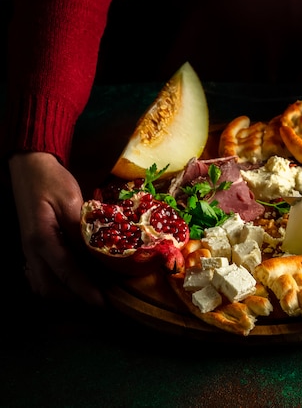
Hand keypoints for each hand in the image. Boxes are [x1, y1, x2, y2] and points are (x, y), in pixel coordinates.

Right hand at [9, 151, 103, 305]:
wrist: (30, 168)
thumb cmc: (52, 181)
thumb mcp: (72, 201)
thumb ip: (82, 230)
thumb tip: (98, 254)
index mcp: (42, 239)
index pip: (66, 272)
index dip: (85, 290)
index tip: (102, 303)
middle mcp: (32, 250)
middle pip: (49, 288)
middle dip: (74, 299)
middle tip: (101, 300)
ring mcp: (29, 251)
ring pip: (43, 285)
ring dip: (66, 294)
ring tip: (91, 292)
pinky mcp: (32, 248)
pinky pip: (42, 275)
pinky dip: (59, 283)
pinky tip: (76, 279)